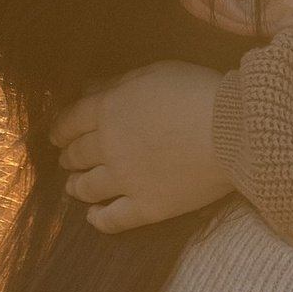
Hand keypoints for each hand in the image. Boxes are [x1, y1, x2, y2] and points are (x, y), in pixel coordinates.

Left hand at [49, 63, 232, 233]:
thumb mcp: (155, 72)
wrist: (235, 131)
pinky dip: (98, 219)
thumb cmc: (199, 93)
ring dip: (76, 187)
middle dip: (68, 156)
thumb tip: (87, 88)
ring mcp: (126, 179)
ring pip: (87, 187)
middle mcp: (109, 146)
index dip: (60, 128)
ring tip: (74, 187)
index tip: (57, 134)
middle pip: (77, 154)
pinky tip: (93, 217)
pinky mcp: (147, 206)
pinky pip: (113, 219)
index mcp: (108, 109)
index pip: (70, 120)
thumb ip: (117, 82)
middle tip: (67, 159)